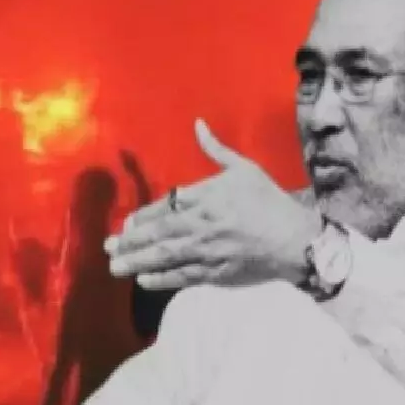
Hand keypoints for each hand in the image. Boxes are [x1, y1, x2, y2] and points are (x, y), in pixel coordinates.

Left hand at [106, 119, 322, 289]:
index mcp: (208, 196)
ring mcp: (209, 251)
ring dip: (139, 262)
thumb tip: (197, 124)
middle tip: (108, 249)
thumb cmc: (269, 201)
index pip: (166, 207)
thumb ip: (215, 149)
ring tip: (116, 267)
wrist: (296, 239)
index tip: (127, 225)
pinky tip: (144, 281)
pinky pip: (183, 276)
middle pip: (159, 234)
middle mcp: (203, 224)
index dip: (143, 218)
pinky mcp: (217, 273)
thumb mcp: (244, 168)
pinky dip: (163, 279)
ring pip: (166, 257)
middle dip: (131, 243)